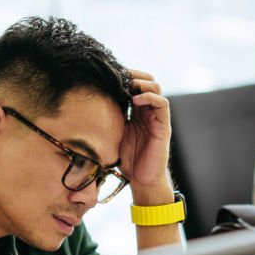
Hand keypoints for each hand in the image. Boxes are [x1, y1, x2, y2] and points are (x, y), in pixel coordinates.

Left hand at [117, 69, 171, 190]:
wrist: (142, 180)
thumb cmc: (128, 160)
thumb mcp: (114, 134)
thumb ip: (110, 119)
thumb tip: (91, 105)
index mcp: (138, 112)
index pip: (136, 86)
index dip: (126, 77)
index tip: (111, 74)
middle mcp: (149, 112)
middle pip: (148, 82)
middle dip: (134, 75)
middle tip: (120, 76)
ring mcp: (157, 118)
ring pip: (156, 89)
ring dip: (142, 83)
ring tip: (128, 85)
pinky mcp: (164, 126)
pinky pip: (162, 104)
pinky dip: (149, 98)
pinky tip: (136, 100)